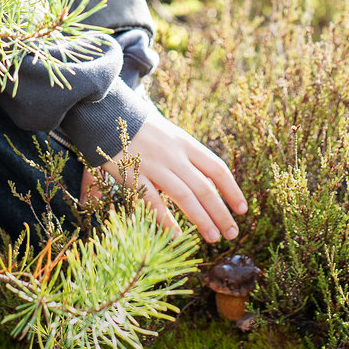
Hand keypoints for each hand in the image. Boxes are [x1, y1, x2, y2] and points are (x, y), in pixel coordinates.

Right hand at [89, 112, 247, 242]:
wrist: (106, 111)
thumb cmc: (141, 126)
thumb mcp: (170, 134)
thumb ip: (186, 156)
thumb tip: (208, 180)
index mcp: (186, 143)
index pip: (217, 169)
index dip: (232, 190)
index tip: (242, 209)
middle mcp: (174, 155)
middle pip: (205, 187)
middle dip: (221, 212)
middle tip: (232, 234)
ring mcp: (154, 165)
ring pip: (185, 196)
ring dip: (201, 219)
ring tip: (213, 238)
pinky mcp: (132, 175)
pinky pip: (153, 202)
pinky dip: (166, 220)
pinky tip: (177, 236)